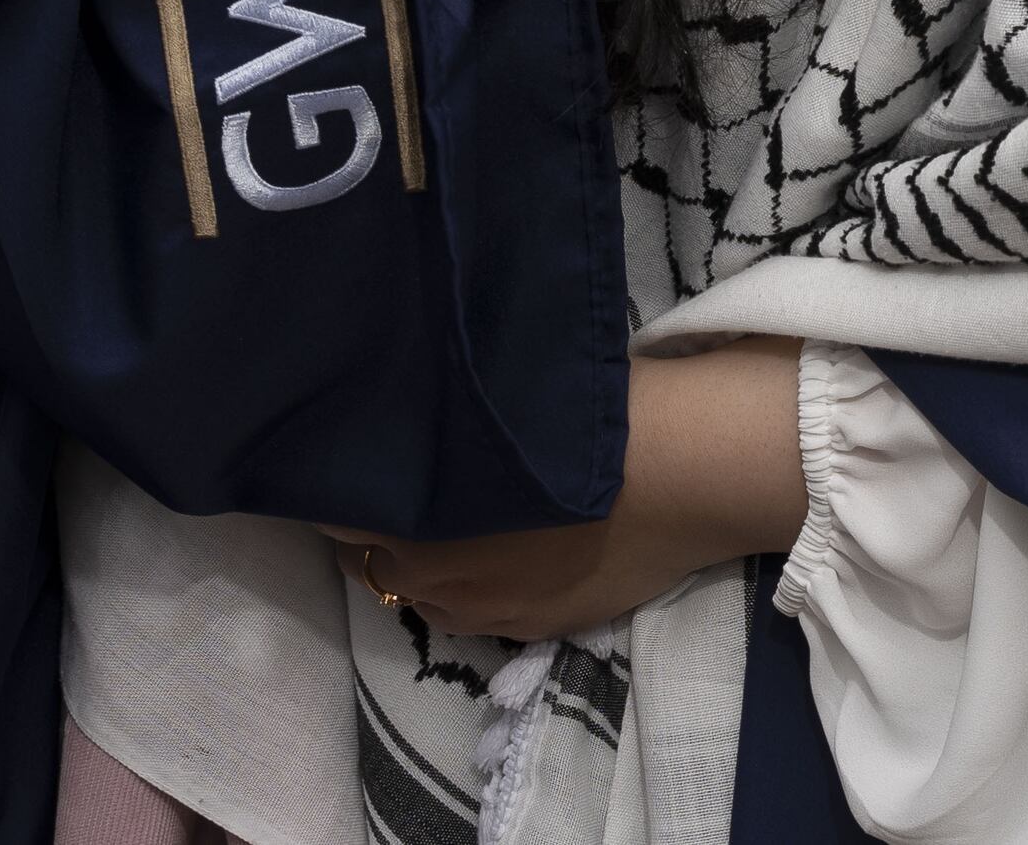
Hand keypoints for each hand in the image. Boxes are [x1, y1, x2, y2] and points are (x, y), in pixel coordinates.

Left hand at [341, 339, 807, 641]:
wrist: (687, 470)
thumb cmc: (595, 415)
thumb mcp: (499, 401)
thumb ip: (440, 424)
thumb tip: (399, 406)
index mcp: (417, 514)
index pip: (339, 511)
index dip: (340, 483)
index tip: (348, 453)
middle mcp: (437, 575)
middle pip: (369, 560)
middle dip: (375, 526)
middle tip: (395, 485)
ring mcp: (488, 611)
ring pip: (421, 595)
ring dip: (420, 564)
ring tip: (444, 523)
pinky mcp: (536, 628)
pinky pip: (473, 617)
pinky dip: (468, 588)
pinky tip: (491, 555)